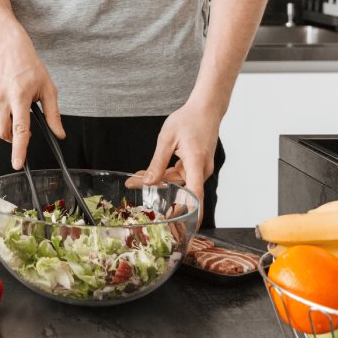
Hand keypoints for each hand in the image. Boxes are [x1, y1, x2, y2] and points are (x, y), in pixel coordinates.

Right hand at [0, 30, 64, 169]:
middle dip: (12, 138)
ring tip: (16, 100)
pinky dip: (1, 108)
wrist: (9, 47)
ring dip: (8, 120)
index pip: (19, 129)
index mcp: (20, 97)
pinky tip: (7, 93)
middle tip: (23, 128)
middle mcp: (2, 97)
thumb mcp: (48, 89)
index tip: (17, 163)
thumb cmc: (30, 67)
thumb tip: (59, 134)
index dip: (19, 149)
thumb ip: (53, 115)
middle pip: (3, 132)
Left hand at [126, 101, 220, 228]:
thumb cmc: (188, 120)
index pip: (195, 195)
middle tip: (132, 186)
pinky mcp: (198, 166)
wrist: (206, 108)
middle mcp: (202, 170)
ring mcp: (201, 169)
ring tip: (135, 177)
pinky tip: (150, 173)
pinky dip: (167, 174)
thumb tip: (148, 183)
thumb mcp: (166, 139)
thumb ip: (157, 163)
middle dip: (158, 191)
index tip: (185, 228)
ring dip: (160, 181)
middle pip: (180, 189)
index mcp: (197, 163)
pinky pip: (181, 175)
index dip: (191, 213)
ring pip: (179, 182)